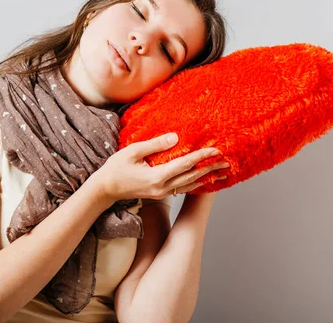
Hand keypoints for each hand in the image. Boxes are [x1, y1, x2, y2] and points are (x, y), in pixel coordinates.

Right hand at [91, 133, 228, 203]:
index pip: (184, 165)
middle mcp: (162, 188)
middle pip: (192, 177)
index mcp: (156, 177)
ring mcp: (162, 193)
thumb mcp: (132, 152)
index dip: (201, 157)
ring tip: (222, 172)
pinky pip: (182, 188)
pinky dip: (196, 183)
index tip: (215, 149)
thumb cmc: (115, 168)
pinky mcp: (160, 194)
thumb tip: (176, 137)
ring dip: (207, 178)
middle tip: (227, 162)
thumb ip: (155, 145)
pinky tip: (204, 179)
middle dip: (210, 169)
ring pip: (189, 185)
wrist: (105, 190)